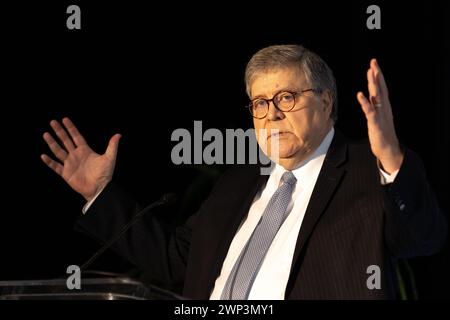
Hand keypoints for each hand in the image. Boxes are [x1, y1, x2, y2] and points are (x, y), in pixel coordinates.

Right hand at [41, 117, 120, 200]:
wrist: (100, 188)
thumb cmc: (105, 174)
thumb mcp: (110, 158)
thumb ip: (112, 146)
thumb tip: (118, 135)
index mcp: (85, 150)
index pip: (76, 137)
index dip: (71, 128)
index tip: (65, 119)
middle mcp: (76, 155)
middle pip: (65, 141)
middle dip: (59, 131)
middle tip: (52, 122)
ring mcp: (70, 164)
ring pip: (58, 151)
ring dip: (52, 143)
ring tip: (46, 134)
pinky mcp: (66, 173)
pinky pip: (55, 166)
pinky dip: (49, 162)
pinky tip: (43, 155)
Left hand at [357, 59, 403, 173]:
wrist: (388, 148)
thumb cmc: (382, 133)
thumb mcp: (378, 116)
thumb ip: (375, 106)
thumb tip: (370, 96)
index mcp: (384, 106)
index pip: (381, 87)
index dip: (378, 76)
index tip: (374, 64)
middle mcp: (384, 107)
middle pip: (380, 88)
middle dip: (376, 74)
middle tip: (373, 61)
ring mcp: (380, 114)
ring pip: (377, 96)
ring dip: (373, 84)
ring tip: (369, 72)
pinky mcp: (375, 122)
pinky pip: (369, 110)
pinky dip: (365, 102)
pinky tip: (360, 94)